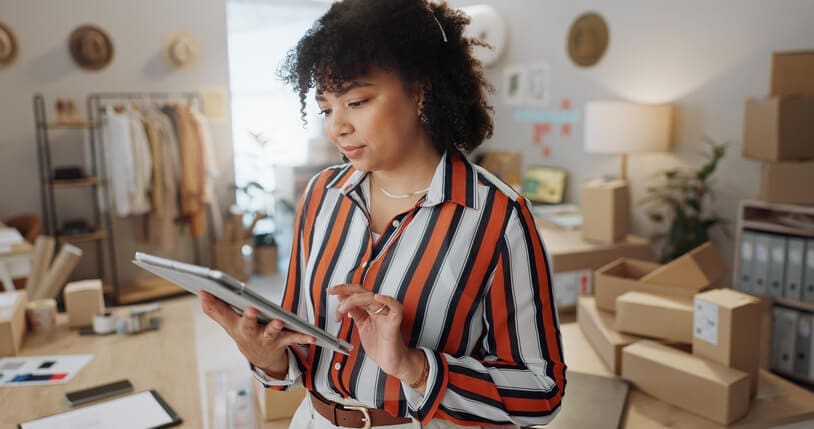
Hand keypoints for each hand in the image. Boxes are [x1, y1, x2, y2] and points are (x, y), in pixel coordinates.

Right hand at [199, 291, 314, 375]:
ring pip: (271, 332)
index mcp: (236, 326)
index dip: (214, 303)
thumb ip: (215, 309)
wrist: (261, 359)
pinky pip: (294, 338)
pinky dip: (303, 337)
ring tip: (279, 322)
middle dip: (248, 317)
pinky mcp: (283, 341)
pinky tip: (312, 336)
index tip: (205, 290)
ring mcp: (267, 338)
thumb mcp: (228, 323)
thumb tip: (201, 292)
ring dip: (274, 327)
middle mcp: (250, 333)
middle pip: (248, 324)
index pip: (222, 313)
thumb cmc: (244, 333)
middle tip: (250, 309)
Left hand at [328, 284, 421, 382]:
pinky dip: (387, 301)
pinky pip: (395, 308)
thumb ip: (354, 313)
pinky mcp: (394, 323)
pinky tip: (377, 297)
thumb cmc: (380, 346)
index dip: (344, 291)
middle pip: (363, 292)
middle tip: (332, 291)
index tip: (331, 292)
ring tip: (343, 308)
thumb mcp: (361, 326)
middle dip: (346, 289)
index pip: (357, 294)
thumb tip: (342, 300)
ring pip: (372, 298)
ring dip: (355, 299)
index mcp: (371, 309)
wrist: (390, 361)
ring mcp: (386, 315)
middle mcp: (379, 309)